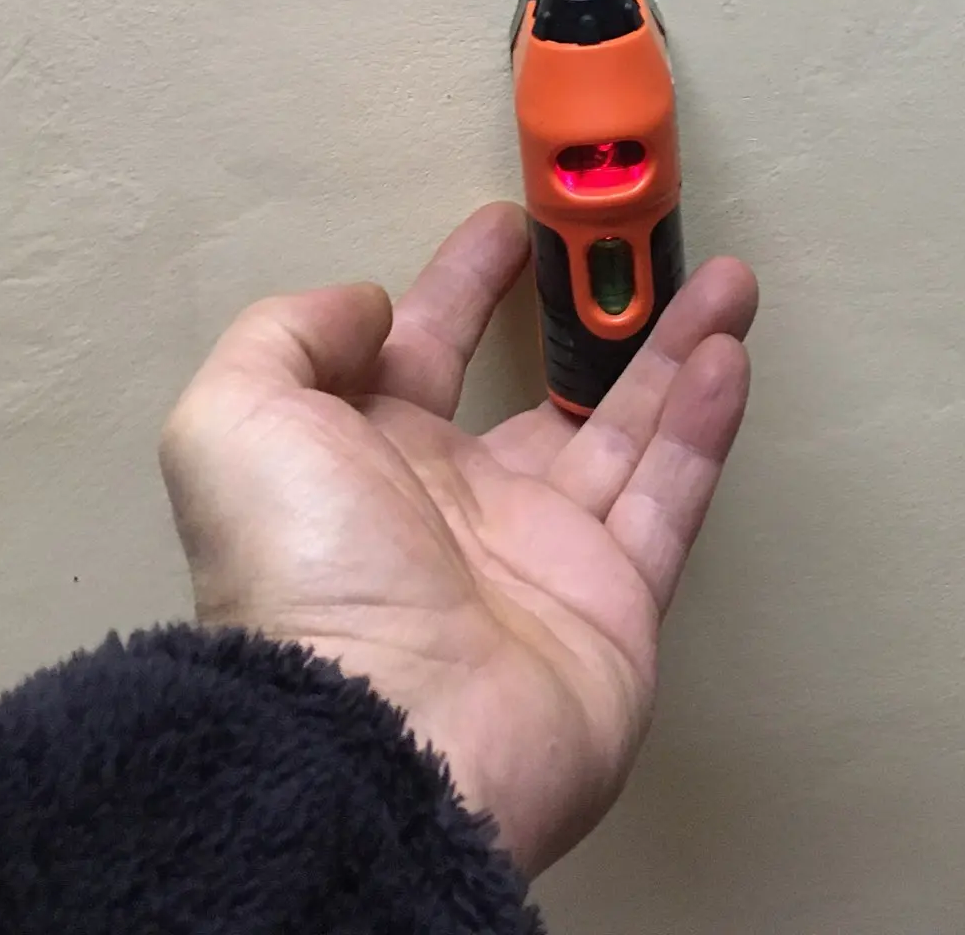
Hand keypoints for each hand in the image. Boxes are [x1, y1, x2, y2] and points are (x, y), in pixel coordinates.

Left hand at [159, 204, 756, 875]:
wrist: (382, 738)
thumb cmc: (302, 578)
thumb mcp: (235, 422)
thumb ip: (290, 334)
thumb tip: (370, 306)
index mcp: (369, 461)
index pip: (426, 347)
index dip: (464, 282)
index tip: (511, 226)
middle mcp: (459, 507)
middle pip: (545, 390)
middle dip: (596, 318)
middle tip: (641, 251)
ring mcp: (543, 559)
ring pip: (626, 432)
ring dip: (677, 352)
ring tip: (726, 282)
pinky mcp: (615, 608)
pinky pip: (669, 500)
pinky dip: (703, 429)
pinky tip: (729, 357)